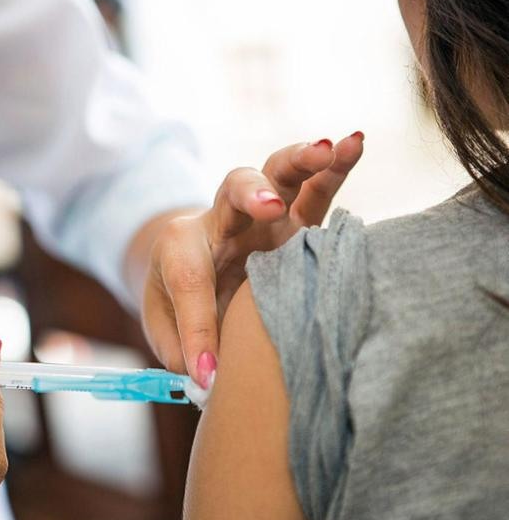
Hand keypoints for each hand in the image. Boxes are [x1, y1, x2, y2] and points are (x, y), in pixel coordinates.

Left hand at [142, 134, 363, 385]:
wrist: (189, 265)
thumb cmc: (177, 302)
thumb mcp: (165, 329)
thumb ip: (181, 348)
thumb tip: (210, 376)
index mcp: (181, 249)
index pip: (191, 280)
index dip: (198, 326)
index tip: (205, 370)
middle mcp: (224, 223)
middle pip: (233, 192)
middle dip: (252, 196)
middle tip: (268, 207)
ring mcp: (263, 217)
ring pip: (279, 175)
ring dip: (302, 163)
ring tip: (325, 149)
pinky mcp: (296, 220)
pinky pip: (317, 189)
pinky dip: (336, 166)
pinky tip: (354, 143)